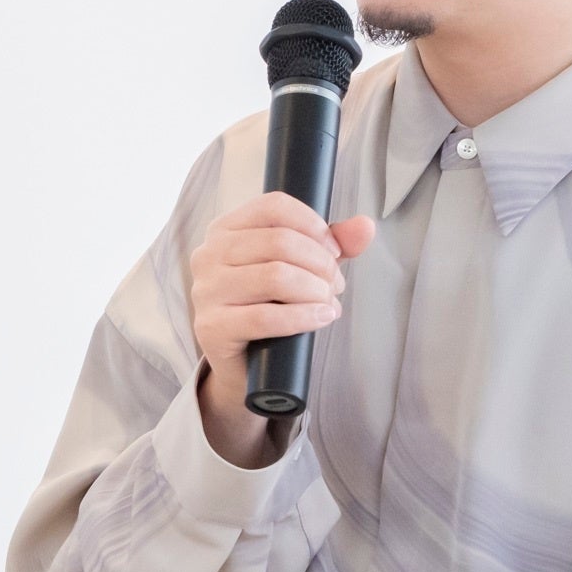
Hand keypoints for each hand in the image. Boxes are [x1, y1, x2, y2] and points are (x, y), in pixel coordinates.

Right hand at [188, 194, 375, 466]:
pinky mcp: (211, 328)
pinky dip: (303, 317)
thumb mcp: (301, 269)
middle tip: (336, 285)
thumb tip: (365, 226)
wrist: (243, 364)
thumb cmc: (269, 307)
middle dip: (321, 264)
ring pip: (275, 277)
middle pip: (279, 241)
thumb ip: (333, 244)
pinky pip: (265, 318)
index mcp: (226, 230)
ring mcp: (206, 291)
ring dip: (315, 290)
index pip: (274, 206)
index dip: (314, 225)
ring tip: (328, 303)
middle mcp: (208, 255)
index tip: (334, 251)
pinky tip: (322, 317)